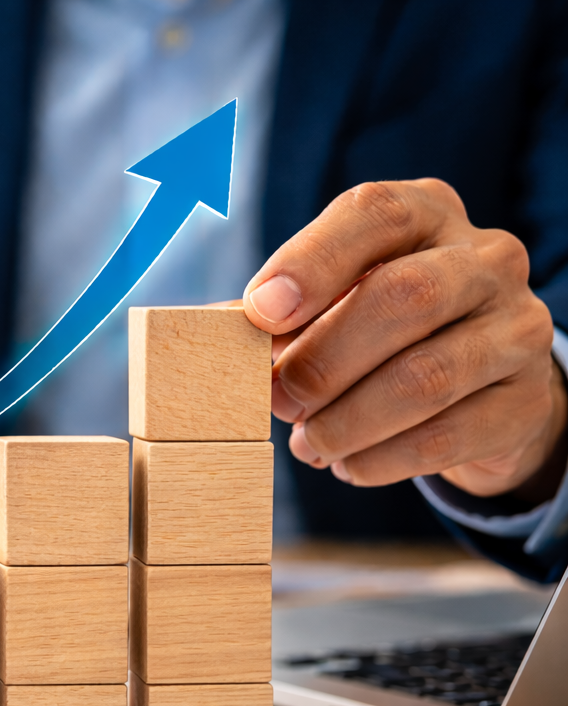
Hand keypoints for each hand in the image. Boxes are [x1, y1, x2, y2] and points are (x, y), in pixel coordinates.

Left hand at [242, 178, 564, 503]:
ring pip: (426, 375)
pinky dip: (382, 458)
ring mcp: (518, 328)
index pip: (374, 214)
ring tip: (308, 443)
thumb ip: (278, 313)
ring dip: (347, 420)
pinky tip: (347, 464)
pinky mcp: (526, 400)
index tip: (261, 313)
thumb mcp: (334, 302)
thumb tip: (205, 333)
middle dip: (323, 358)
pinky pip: (449, 435)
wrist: (479, 386)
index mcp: (424, 215)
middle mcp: (485, 260)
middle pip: (404, 297)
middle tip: (278, 400)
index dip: (311, 262)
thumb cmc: (380, 331)